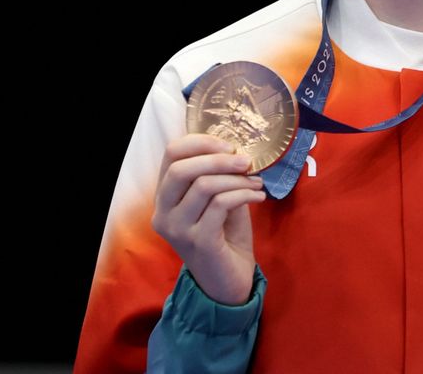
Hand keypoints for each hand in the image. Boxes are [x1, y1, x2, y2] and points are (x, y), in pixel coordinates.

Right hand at [152, 134, 266, 304]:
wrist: (228, 281)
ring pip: (204, 185)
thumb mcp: (217, 199)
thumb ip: (216, 175)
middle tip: (247, 161)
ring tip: (257, 182)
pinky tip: (258, 197)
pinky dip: (244, 195)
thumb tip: (234, 147)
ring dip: (237, 179)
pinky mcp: (199, 241)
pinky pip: (221, 204)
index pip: (171, 154)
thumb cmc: (224, 236)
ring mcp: (178, 230)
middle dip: (219, 159)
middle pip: (181, 169)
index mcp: (164, 197)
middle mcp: (163, 213)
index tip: (229, 145)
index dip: (200, 142)